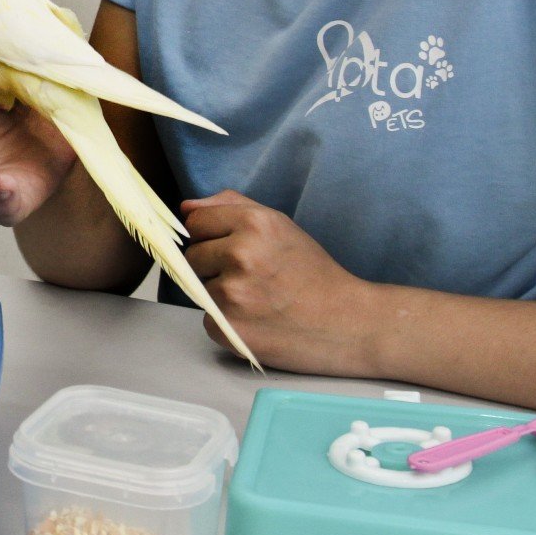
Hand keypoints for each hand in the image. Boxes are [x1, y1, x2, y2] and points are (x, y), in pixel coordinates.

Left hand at [181, 190, 380, 373]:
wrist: (348, 324)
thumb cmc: (314, 275)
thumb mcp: (280, 226)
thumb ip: (232, 206)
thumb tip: (186, 206)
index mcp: (254, 224)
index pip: (196, 221)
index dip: (211, 235)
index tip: (231, 248)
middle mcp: (241, 255)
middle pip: (192, 256)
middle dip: (213, 266)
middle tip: (252, 278)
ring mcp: (233, 294)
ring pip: (199, 288)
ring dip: (221, 296)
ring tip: (259, 300)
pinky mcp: (228, 328)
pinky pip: (208, 319)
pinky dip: (226, 322)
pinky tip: (257, 321)